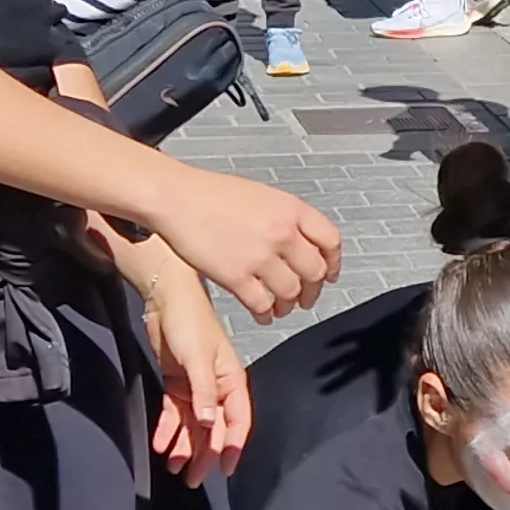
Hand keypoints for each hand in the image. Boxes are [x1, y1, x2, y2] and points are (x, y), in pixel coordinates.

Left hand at [136, 262, 251, 479]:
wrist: (166, 299)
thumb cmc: (189, 323)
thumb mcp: (198, 359)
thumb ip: (204, 392)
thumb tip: (210, 424)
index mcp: (232, 381)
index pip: (237, 421)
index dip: (232, 447)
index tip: (224, 470)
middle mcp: (217, 388)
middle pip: (214, 429)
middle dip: (204, 455)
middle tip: (192, 480)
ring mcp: (197, 387)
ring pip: (193, 425)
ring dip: (184, 447)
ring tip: (172, 467)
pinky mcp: (178, 384)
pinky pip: (175, 415)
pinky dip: (168, 431)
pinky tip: (160, 445)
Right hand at [142, 167, 342, 321]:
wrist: (176, 198)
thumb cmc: (212, 194)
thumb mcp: (262, 195)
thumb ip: (286, 218)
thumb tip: (303, 242)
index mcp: (291, 209)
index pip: (331, 241)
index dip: (333, 262)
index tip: (330, 273)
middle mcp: (282, 233)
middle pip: (315, 272)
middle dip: (313, 289)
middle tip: (307, 297)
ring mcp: (260, 256)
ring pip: (291, 293)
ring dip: (289, 305)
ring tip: (282, 308)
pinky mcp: (236, 277)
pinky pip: (262, 305)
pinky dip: (266, 315)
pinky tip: (263, 315)